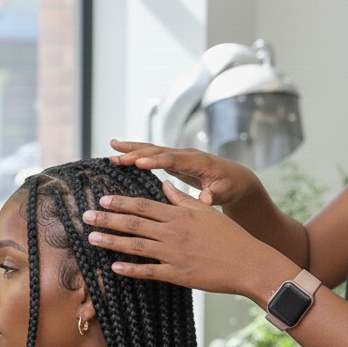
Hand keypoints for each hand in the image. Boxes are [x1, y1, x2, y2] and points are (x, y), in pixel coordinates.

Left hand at [82, 180, 298, 305]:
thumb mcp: (207, 212)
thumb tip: (165, 186)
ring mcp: (174, 254)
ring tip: (91, 238)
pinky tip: (114, 267)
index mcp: (180, 215)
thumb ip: (183, 200)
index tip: (102, 200)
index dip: (120, 203)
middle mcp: (173, 232)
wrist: (249, 263)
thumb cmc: (230, 236)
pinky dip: (130, 270)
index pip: (143, 206)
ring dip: (111, 242)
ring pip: (136, 246)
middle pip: (134, 223)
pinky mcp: (177, 275)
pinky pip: (149, 272)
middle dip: (107, 219)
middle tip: (86, 216)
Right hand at [109, 139, 265, 208]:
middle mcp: (186, 154)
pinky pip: (151, 154)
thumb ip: (213, 196)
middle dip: (137, 153)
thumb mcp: (223, 193)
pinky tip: (120, 152)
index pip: (174, 160)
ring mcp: (178, 155)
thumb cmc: (230, 187)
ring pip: (152, 149)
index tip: (139, 163)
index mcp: (198, 162)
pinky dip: (135, 152)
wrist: (235, 179)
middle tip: (117, 157)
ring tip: (112, 146)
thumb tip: (205, 200)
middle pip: (158, 151)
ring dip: (132, 148)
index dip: (156, 161)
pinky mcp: (172, 160)